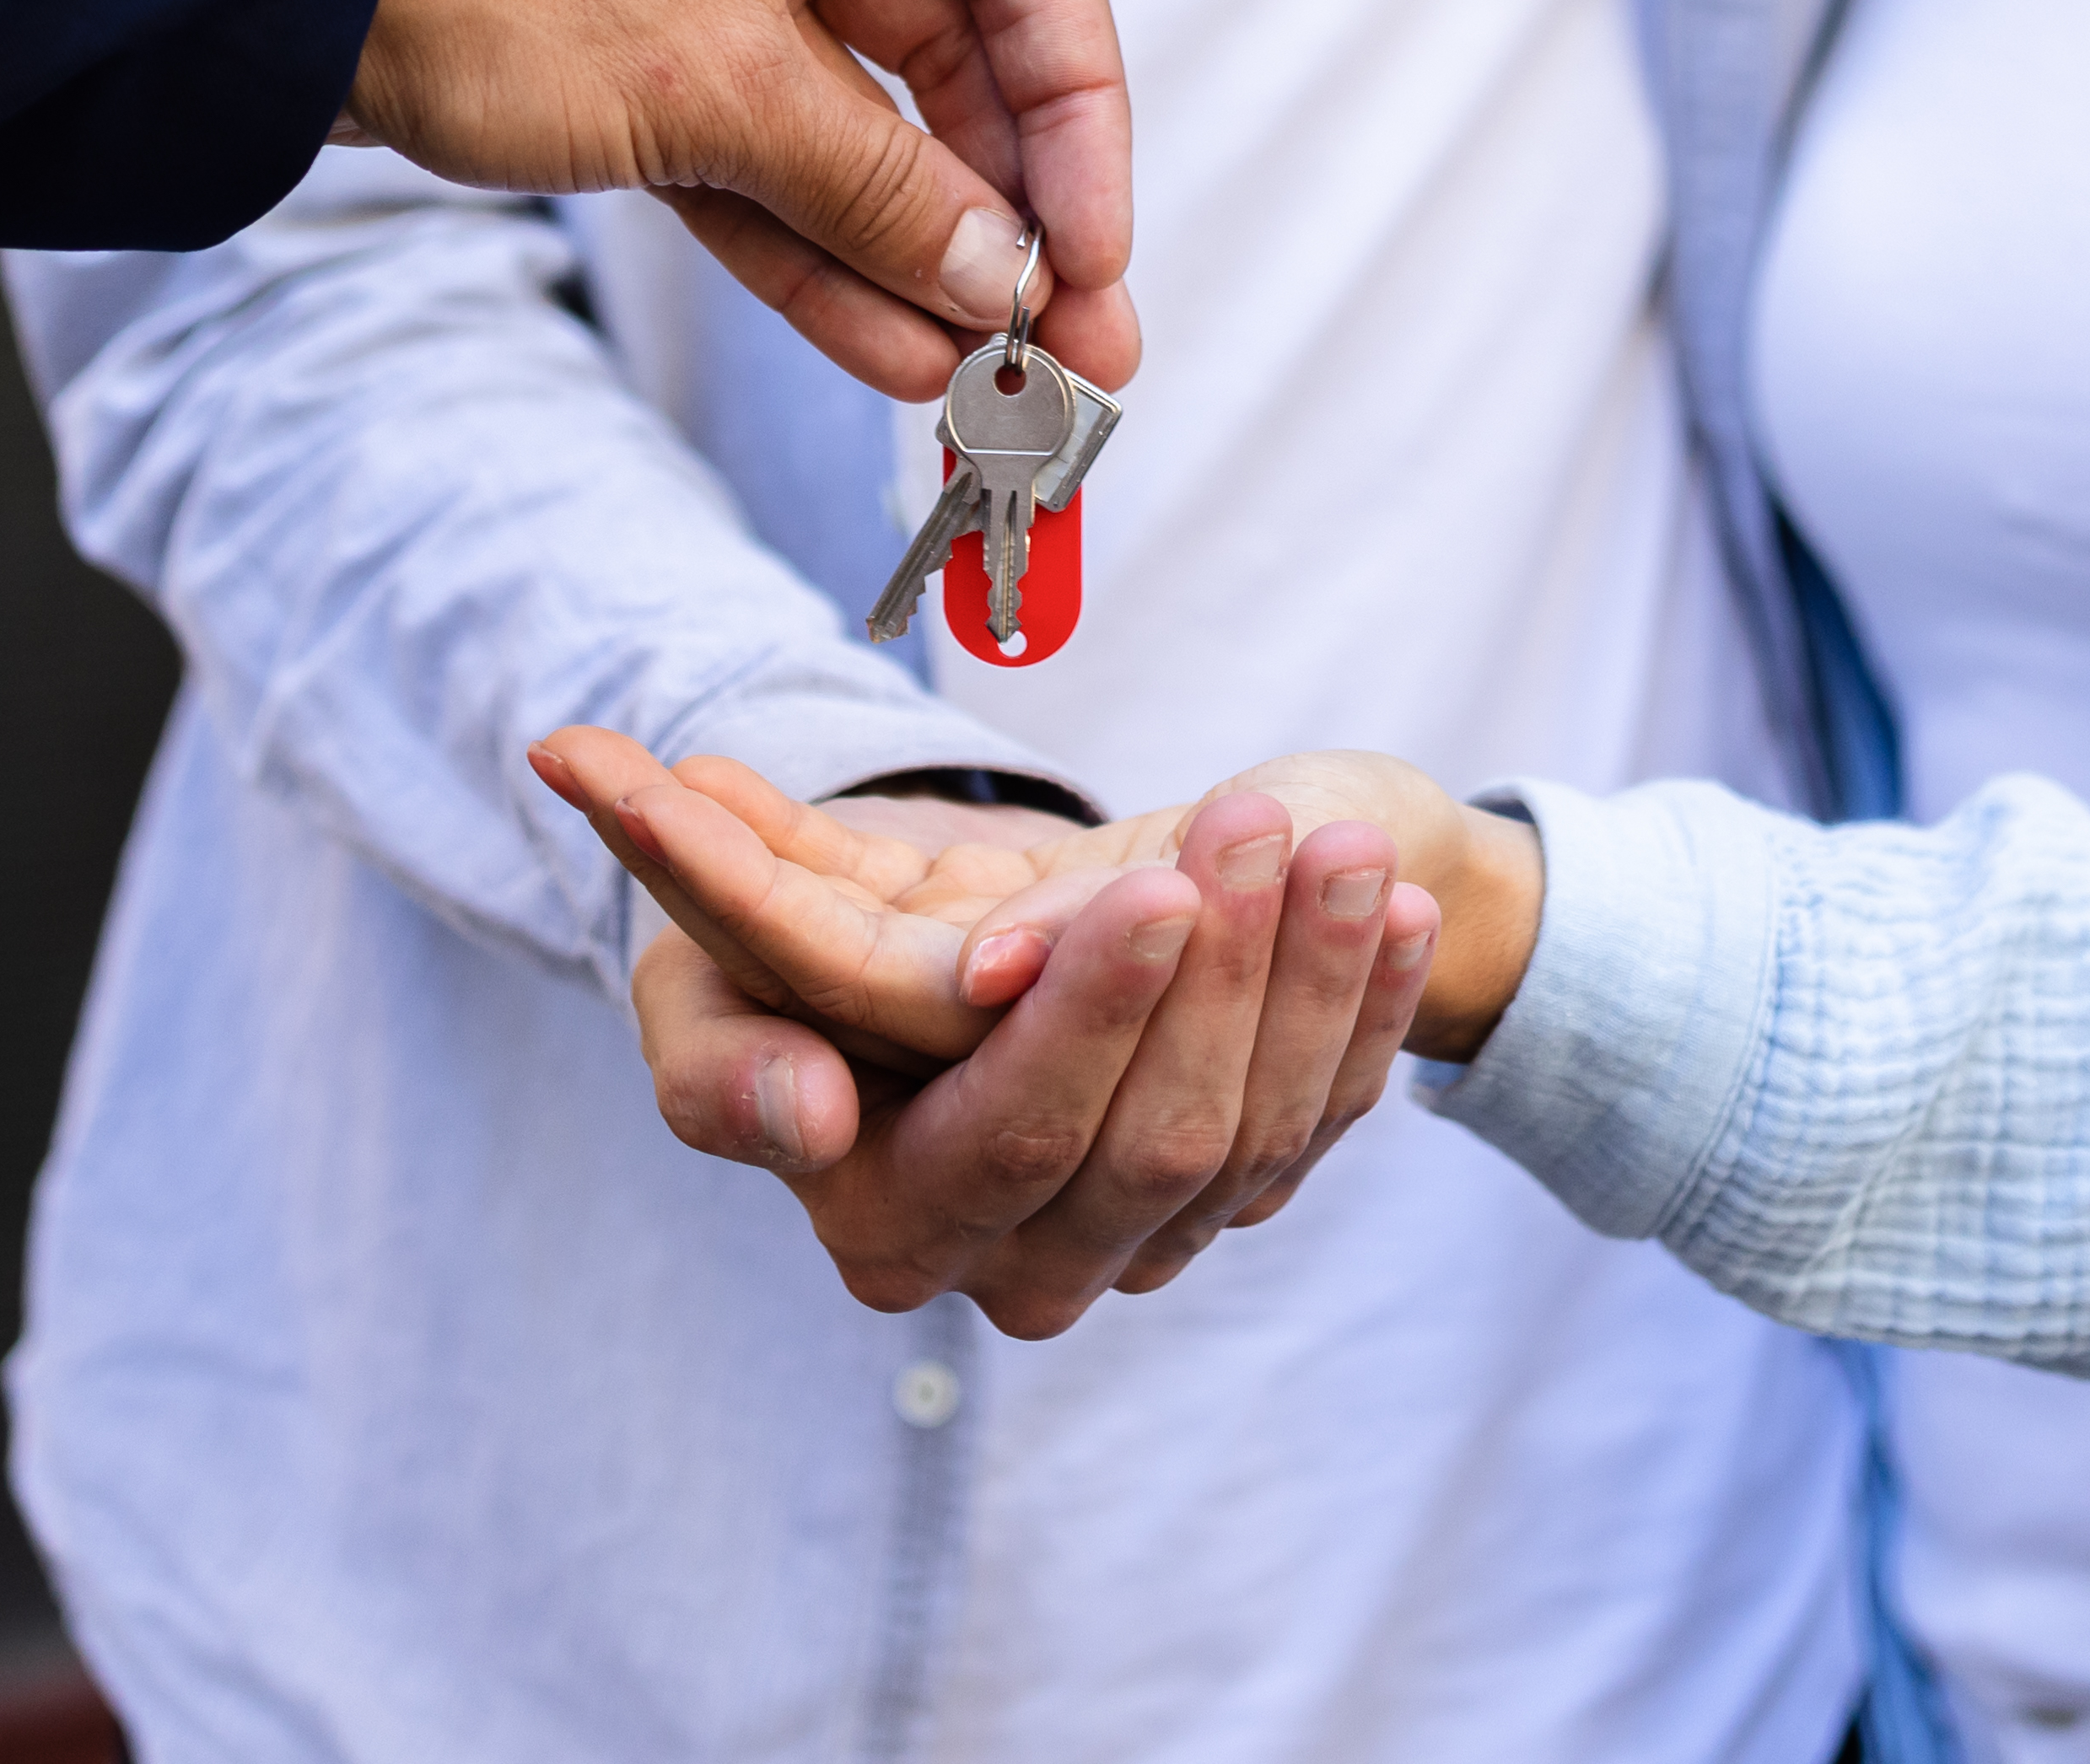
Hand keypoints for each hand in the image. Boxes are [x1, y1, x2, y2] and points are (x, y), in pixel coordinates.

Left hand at [342, 0, 1136, 395]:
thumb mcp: (718, 83)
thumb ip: (877, 187)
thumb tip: (1000, 282)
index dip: (1078, 115)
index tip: (1094, 253)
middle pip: (951, 54)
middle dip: (1005, 213)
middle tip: (1071, 358)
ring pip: (854, 125)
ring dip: (916, 256)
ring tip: (991, 391)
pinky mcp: (637, 48)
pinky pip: (763, 159)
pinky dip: (817, 250)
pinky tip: (893, 353)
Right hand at [531, 728, 1443, 1334]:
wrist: (911, 932)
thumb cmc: (779, 947)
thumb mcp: (700, 984)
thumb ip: (719, 1060)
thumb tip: (811, 1115)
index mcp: (891, 1226)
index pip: (1016, 1135)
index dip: (1091, 1015)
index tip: (1154, 886)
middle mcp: (1021, 1267)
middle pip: (1158, 1143)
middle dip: (1223, 976)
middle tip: (1257, 821)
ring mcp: (1143, 1241)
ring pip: (1259, 1134)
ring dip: (1312, 979)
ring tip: (1337, 843)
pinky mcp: (1232, 1193)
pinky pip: (1325, 1117)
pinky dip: (1367, 1012)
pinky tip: (1389, 907)